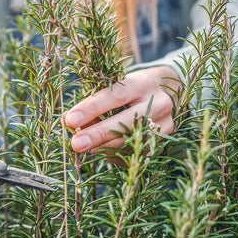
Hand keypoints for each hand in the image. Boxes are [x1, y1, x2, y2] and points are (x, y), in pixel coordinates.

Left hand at [63, 66, 179, 152]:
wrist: (169, 91)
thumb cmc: (133, 88)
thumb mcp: (117, 86)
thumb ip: (95, 101)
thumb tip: (68, 122)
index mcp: (143, 83)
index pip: (115, 96)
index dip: (92, 109)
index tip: (70, 120)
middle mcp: (158, 103)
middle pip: (126, 122)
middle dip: (98, 134)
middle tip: (76, 144)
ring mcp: (165, 123)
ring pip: (130, 141)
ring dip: (103, 147)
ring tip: (84, 148)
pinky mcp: (164, 140)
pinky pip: (136, 152)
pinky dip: (115, 154)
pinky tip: (102, 151)